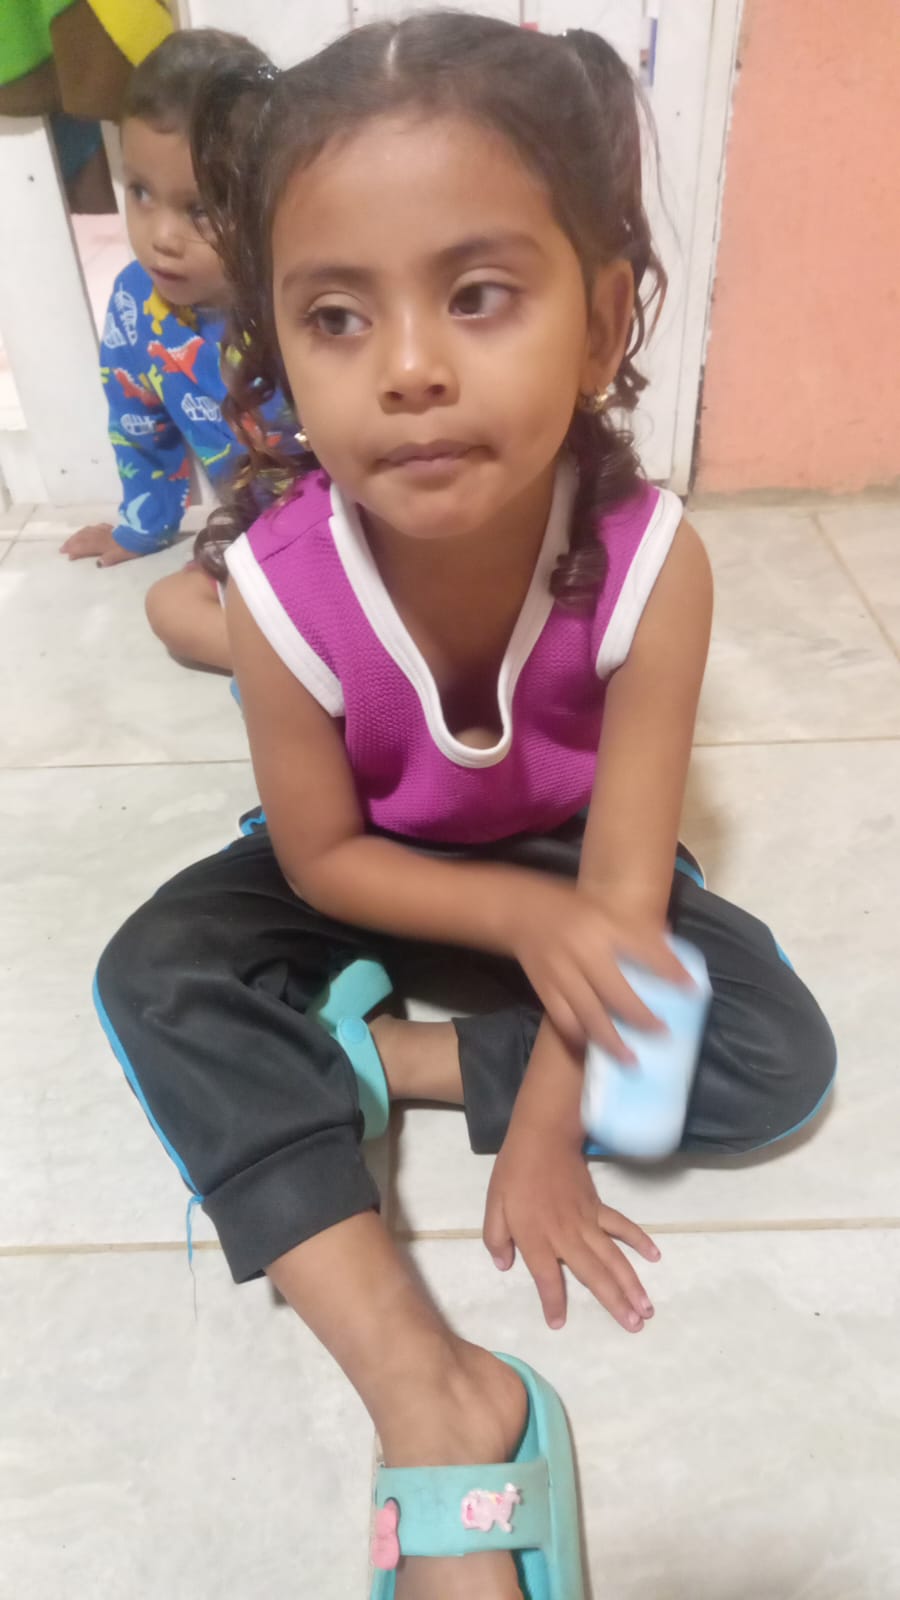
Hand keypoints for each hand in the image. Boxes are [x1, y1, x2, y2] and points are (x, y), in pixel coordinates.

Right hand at [60, 524, 138, 564]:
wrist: (142, 533)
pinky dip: (89, 530)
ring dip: (77, 536)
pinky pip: (95, 527)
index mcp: (101, 544)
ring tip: (72, 540)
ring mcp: (105, 530)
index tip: (65, 554)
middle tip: (63, 548)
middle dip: (72, 542)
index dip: (74, 550)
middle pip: (82, 538)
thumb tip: (99, 563)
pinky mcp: (111, 528)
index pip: (83, 546)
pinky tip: (89, 531)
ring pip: (87, 531)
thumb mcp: (122, 555)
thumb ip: (110, 559)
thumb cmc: (132, 547)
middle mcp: (100, 536)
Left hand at [483, 1119, 659, 1331]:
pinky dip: (639, 1240)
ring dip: (631, 1283)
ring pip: (613, 1257)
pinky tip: (654, 1256)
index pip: (547, 1279)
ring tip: (647, 1308)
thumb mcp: (493, 1206)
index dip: (554, 1303)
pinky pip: (621, 1226)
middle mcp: (565, 1235)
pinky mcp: (598, 1207)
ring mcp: (586, 1221)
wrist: (542, 1137)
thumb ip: (496, 1238)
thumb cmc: (514, 1173)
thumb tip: (504, 1266)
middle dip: (614, 1302)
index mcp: (536, 1237)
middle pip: (594, 1274)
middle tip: (634, 1326)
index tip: (559, 1323)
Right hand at [508, 880, 691, 1059]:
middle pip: (617, 992)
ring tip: (632, 1061)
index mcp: (603, 925)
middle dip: (642, 1017)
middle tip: (664, 1034)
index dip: (670, 970)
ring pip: (590, 1014)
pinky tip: (595, 1050)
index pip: (644, 949)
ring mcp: (561, 973)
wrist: (519, 911)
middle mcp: (583, 950)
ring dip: (613, 1041)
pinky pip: (564, 1020)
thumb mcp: (606, 909)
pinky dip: (581, 1038)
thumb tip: (672, 953)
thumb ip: (635, 930)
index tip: (692, 988)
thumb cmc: (572, 908)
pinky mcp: (545, 989)